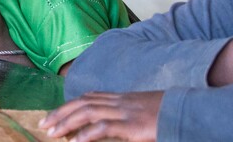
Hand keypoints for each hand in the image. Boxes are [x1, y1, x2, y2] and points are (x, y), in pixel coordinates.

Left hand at [40, 91, 162, 141]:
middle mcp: (119, 102)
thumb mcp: (144, 112)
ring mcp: (124, 112)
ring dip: (67, 122)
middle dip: (61, 113)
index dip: (69, 105)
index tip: (53, 115)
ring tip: (52, 133)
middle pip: (82, 103)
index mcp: (122, 98)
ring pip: (88, 112)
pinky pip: (104, 128)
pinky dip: (88, 135)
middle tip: (44, 125)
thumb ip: (127, 117)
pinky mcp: (131, 125)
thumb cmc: (169, 113)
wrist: (189, 110)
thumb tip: (112, 127)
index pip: (89, 97)